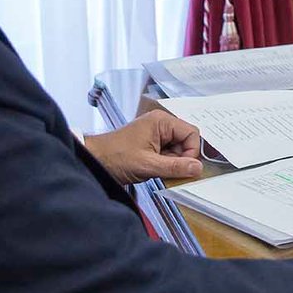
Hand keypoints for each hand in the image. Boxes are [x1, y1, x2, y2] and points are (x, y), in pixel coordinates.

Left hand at [81, 110, 202, 184]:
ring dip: (172, 163)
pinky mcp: (152, 144)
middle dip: (181, 159)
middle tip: (168, 171)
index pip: (192, 133)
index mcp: (162, 121)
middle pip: (186, 142)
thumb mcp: (148, 165)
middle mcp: (161, 124)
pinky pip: (168, 154)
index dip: (191, 152)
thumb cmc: (115, 157)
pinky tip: (154, 170)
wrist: (95, 160)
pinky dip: (165, 164)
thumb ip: (175, 167)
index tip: (184, 167)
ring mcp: (156, 134)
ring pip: (178, 150)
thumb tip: (198, 168)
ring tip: (156, 170)